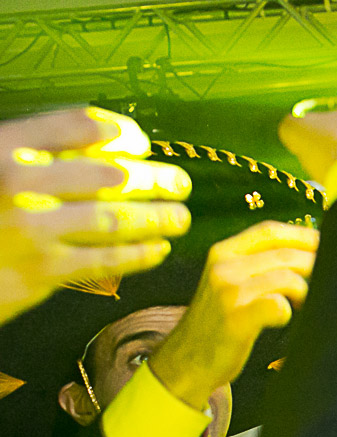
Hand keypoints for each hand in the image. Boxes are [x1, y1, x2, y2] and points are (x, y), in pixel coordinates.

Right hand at [0, 107, 191, 323]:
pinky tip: (157, 247)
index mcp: (2, 148)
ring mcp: (32, 230)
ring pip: (114, 219)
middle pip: (107, 174)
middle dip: (153, 178)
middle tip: (180, 182)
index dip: (119, 132)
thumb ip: (34, 150)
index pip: (76, 126)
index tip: (139, 141)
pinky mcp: (41, 271)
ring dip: (156, 218)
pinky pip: (104, 259)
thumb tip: (105, 145)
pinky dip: (138, 253)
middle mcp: (19, 185)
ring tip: (180, 217)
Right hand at [149, 221, 318, 409]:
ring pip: (286, 278)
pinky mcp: (236, 319)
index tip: (326, 243)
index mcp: (223, 252)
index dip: (303, 235)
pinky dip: (288, 312)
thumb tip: (305, 252)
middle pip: (284, 253)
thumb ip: (256, 264)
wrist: (186, 360)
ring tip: (304, 304)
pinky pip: (278, 306)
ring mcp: (228, 292)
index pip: (270, 231)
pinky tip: (284, 319)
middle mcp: (224, 266)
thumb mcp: (228, 282)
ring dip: (305, 291)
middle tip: (329, 276)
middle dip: (314, 263)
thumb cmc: (218, 322)